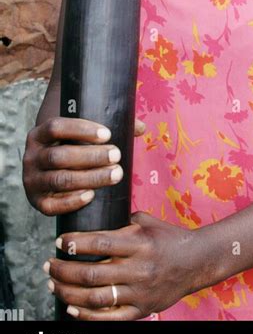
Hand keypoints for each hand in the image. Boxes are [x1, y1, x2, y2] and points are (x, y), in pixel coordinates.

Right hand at [22, 116, 145, 215]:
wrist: (51, 170)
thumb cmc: (73, 147)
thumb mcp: (83, 135)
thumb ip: (109, 128)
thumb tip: (140, 128)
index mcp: (39, 134)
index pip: (56, 127)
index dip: (81, 130)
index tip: (108, 134)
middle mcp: (31, 157)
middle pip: (59, 156)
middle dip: (91, 156)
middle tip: (117, 156)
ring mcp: (32, 180)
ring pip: (59, 180)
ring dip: (89, 178)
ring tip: (116, 174)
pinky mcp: (37, 201)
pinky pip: (51, 206)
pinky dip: (71, 202)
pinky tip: (92, 196)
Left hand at [44, 212, 204, 319]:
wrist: (197, 261)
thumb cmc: (168, 238)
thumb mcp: (147, 221)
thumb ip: (121, 222)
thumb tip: (93, 218)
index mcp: (139, 243)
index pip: (99, 243)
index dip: (75, 243)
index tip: (59, 242)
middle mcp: (139, 268)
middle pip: (91, 273)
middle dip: (64, 269)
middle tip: (49, 264)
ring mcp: (139, 292)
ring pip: (95, 298)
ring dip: (68, 292)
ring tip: (54, 284)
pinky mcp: (141, 310)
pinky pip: (108, 318)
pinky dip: (86, 315)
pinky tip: (71, 307)